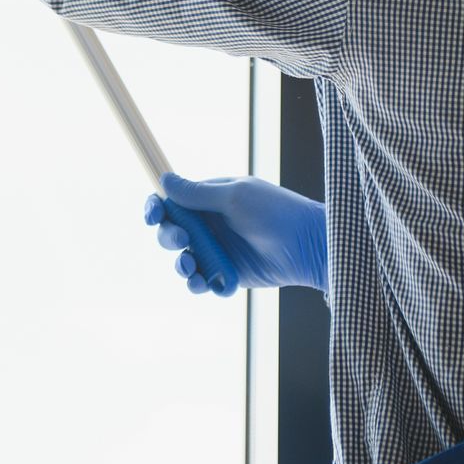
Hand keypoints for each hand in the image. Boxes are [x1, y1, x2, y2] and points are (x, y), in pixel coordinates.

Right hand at [144, 172, 327, 295]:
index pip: (172, 201)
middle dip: (169, 238)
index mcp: (209, 199)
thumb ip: (197, 192)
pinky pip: (202, 282)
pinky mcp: (227, 274)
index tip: (154, 215)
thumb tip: (164, 179)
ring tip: (191, 268)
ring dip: (180, 265)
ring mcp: (219, 250)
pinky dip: (198, 284)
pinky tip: (204, 283)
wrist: (309, 245)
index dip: (156, 208)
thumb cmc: (275, 212)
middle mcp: (210, 225)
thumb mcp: (235, 196)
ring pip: (183, 260)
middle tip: (184, 241)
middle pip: (171, 232)